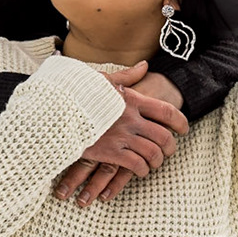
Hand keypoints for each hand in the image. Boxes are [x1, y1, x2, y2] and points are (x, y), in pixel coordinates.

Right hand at [54, 63, 188, 206]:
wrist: (54, 111)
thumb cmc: (76, 94)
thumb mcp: (102, 80)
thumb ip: (126, 76)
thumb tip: (145, 66)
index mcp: (131, 100)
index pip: (166, 111)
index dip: (180, 122)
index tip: (184, 129)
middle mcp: (130, 119)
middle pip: (163, 136)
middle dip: (170, 147)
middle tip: (169, 151)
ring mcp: (121, 136)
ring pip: (153, 153)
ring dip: (157, 161)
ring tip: (154, 163)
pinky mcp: (110, 152)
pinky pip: (136, 165)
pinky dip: (142, 170)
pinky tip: (139, 170)